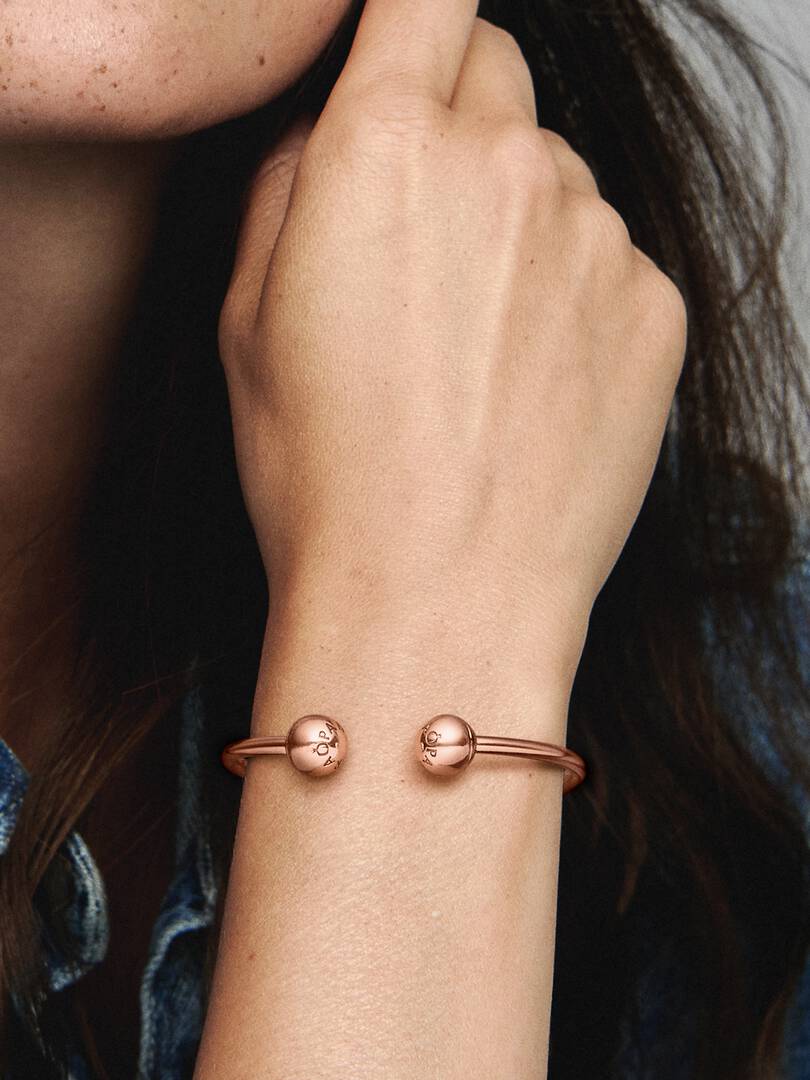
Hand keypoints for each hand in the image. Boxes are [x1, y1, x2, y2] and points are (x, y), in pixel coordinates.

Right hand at [217, 3, 686, 688]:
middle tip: (425, 230)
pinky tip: (531, 384)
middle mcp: (506, 163)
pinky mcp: (656, 306)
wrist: (441, 599)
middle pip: (497, 69)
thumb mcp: (248, 319)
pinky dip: (574, 296)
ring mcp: (596, 235)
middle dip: (459, 116)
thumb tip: (336, 124)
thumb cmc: (326, 476)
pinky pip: (611, 260)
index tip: (410, 46)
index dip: (416, 13)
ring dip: (518, 222)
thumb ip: (294, 181)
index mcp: (384, 148)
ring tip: (476, 346)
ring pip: (557, 176)